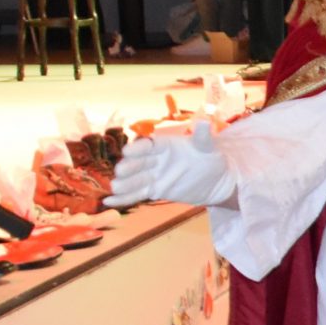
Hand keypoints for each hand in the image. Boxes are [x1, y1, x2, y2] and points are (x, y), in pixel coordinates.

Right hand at [105, 121, 232, 208]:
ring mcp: (153, 175)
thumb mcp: (209, 147)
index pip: (149, 145)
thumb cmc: (211, 158)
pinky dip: (123, 198)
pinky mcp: (154, 190)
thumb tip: (205, 122)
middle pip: (138, 163)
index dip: (139, 148)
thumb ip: (203, 137)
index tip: (128, 151)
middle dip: (128, 166)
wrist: (216, 181)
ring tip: (114, 187)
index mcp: (165, 145)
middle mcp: (155, 159)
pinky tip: (109, 201)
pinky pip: (137, 194)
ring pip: (135, 180)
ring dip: (124, 183)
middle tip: (120, 171)